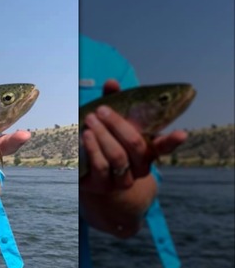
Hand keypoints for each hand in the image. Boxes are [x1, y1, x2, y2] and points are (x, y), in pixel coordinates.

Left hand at [81, 79, 186, 194]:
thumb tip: (112, 82)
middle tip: (101, 110)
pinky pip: (101, 167)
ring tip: (90, 120)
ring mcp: (123, 179)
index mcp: (148, 150)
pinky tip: (85, 136)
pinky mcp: (104, 185)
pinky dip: (93, 149)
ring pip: (118, 157)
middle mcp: (140, 166)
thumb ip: (115, 103)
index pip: (165, 146)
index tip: (182, 133)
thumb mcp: (112, 123)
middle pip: (135, 145)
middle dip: (117, 125)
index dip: (173, 141)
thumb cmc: (108, 142)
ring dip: (102, 136)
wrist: (94, 178)